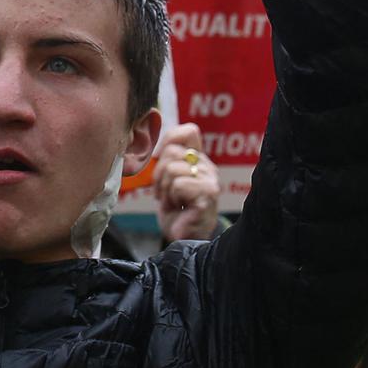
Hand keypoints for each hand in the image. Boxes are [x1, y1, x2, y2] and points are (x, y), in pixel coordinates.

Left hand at [151, 123, 220, 243]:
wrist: (185, 236)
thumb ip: (168, 158)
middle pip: (172, 152)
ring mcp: (210, 180)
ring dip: (165, 189)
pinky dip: (171, 198)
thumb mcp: (168, 178)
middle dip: (159, 174)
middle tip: (163, 192)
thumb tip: (157, 143)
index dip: (169, 141)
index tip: (161, 163)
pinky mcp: (207, 195)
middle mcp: (208, 166)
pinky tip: (178, 207)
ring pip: (173, 169)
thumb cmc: (175, 207)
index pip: (188, 132)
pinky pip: (179, 184)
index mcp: (199, 159)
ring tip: (172, 201)